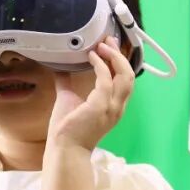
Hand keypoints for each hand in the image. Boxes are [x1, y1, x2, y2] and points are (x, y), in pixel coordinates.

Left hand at [46, 37, 133, 152]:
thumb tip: (60, 68)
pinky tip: (91, 57)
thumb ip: (67, 83)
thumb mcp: (69, 99)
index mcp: (114, 106)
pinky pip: (106, 80)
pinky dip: (100, 65)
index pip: (125, 80)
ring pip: (124, 76)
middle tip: (108, 40)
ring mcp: (111, 107)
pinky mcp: (100, 106)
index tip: (109, 46)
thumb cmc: (67, 129)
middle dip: (120, 55)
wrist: (65, 149)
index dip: (120, 61)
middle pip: (129, 75)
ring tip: (101, 46)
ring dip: (114, 57)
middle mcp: (117, 107)